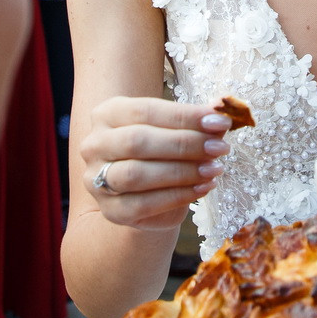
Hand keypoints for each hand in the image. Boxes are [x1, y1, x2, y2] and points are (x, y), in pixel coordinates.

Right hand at [75, 96, 231, 228]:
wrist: (145, 192)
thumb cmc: (161, 150)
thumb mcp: (175, 129)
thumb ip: (196, 119)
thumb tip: (222, 107)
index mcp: (108, 113)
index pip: (146, 110)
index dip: (184, 116)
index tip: (219, 122)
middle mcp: (95, 144)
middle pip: (138, 141)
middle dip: (184, 144)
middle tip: (220, 148)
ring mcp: (96, 179)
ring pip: (136, 174)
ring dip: (182, 172)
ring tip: (214, 169)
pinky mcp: (111, 210)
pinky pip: (143, 204)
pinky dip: (177, 196)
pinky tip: (203, 188)